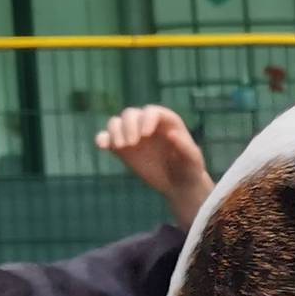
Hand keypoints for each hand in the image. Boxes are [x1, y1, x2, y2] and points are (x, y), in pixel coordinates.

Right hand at [97, 105, 212, 224]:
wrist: (179, 184)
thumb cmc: (190, 169)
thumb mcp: (193, 160)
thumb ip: (186, 147)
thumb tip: (171, 134)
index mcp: (167, 121)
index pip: (152, 112)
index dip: (146, 119)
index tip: (145, 135)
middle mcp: (147, 124)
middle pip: (131, 114)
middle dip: (128, 126)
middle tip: (131, 144)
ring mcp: (133, 134)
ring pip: (116, 122)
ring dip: (114, 131)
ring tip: (120, 146)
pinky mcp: (122, 147)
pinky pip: (107, 138)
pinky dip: (102, 139)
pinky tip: (101, 146)